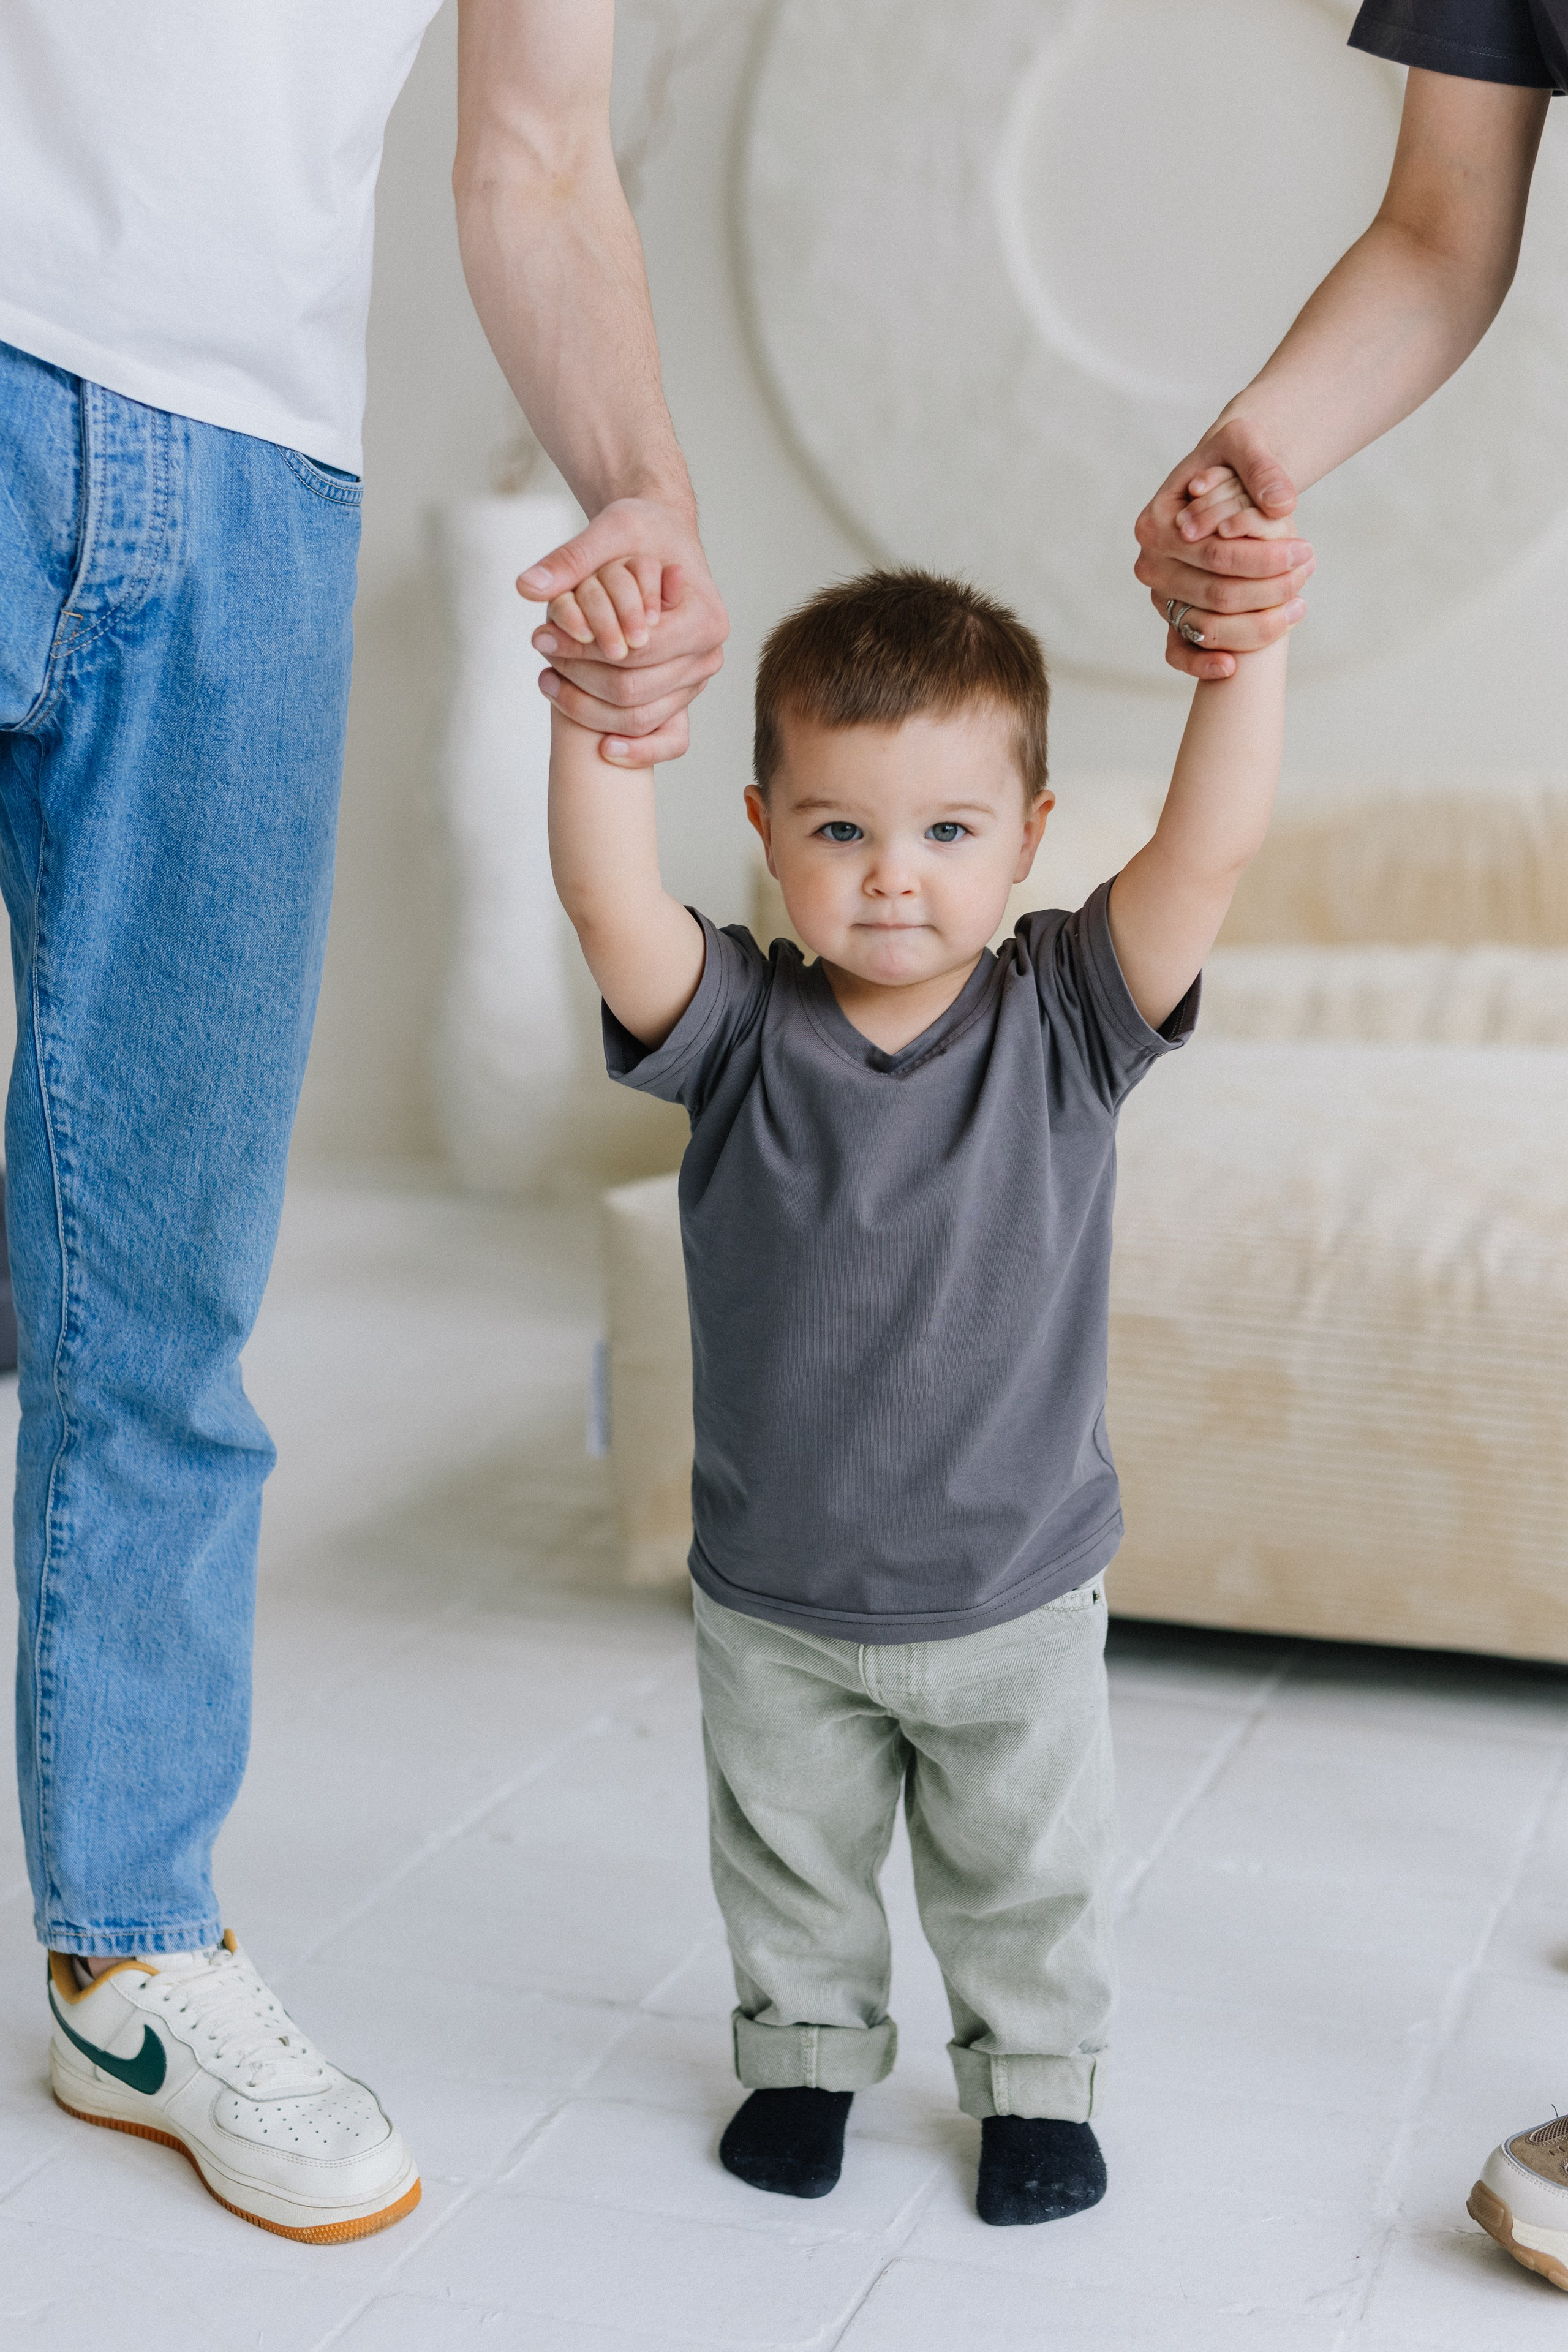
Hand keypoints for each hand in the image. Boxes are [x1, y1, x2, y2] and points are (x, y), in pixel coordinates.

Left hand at [518, 495, 729, 763]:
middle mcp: (708, 655)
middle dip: (580, 677)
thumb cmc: (641, 534)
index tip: (541, 635)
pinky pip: (668, 741)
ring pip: (639, 718)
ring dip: (587, 706)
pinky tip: (600, 747)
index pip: (638, 651)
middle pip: (634, 690)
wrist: (661, 542)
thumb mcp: (609, 530)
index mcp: (704, 618)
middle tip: (539, 652)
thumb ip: (571, 558)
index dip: (584, 648)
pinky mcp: (682, 697)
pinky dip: (636, 750)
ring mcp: (696, 681)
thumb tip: (527, 587)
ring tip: (547, 678)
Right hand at [1134, 417, 1314, 681]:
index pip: (1216, 552)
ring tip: (1299, 605)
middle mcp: (1150, 563)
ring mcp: (1159, 595)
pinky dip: (1203, 664)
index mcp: (1156, 522)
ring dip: (1257, 626)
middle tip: (1309, 571)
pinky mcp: (1170, 617)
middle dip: (1269, 590)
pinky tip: (1235, 667)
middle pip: (1215, 593)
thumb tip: (1282, 505)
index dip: (1264, 558)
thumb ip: (1262, 468)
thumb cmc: (1230, 461)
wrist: (1221, 481)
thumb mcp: (1245, 443)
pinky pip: (1178, 652)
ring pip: (1207, 626)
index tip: (1306, 550)